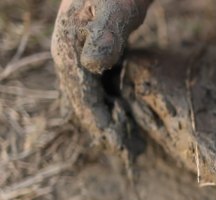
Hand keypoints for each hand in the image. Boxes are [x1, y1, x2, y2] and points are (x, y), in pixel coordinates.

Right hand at [51, 0, 151, 151]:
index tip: (121, 146)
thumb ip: (105, 35)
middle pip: (85, 102)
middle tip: (130, 152)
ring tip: (131, 141)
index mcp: (68, 50)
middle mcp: (68, 55)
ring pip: (92, 96)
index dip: (102, 124)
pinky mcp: (95, 51)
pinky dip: (113, 102)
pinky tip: (127, 114)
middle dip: (106, 129)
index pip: (83, 98)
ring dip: (110, 119)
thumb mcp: (115, 9)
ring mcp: (79, 53)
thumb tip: (92, 65)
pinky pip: (100, 85)